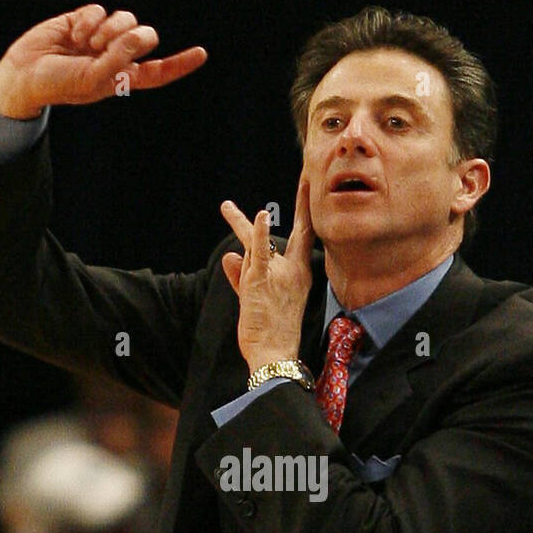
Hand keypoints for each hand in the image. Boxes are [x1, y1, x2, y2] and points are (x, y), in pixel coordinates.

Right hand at [0, 4, 206, 117]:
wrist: (24, 74)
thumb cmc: (59, 85)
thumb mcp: (94, 79)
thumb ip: (120, 59)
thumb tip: (140, 34)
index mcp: (123, 78)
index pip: (158, 72)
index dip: (179, 63)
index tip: (201, 53)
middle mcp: (116, 56)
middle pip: (144, 36)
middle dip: (131, 38)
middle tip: (105, 50)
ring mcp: (100, 36)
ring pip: (125, 18)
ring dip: (109, 30)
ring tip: (87, 45)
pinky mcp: (82, 19)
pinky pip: (99, 10)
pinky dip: (89, 21)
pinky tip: (74, 34)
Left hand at [220, 173, 313, 374]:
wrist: (273, 354)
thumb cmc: (270, 333)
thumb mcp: (255, 300)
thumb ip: (241, 275)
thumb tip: (229, 256)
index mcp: (298, 275)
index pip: (304, 238)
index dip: (306, 213)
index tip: (308, 190)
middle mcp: (293, 271)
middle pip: (297, 231)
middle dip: (303, 203)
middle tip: (307, 179)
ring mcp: (279, 274)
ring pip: (256, 243)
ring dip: (239, 224)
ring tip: (224, 206)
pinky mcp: (262, 280)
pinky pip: (259, 252)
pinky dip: (257, 233)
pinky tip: (258, 215)